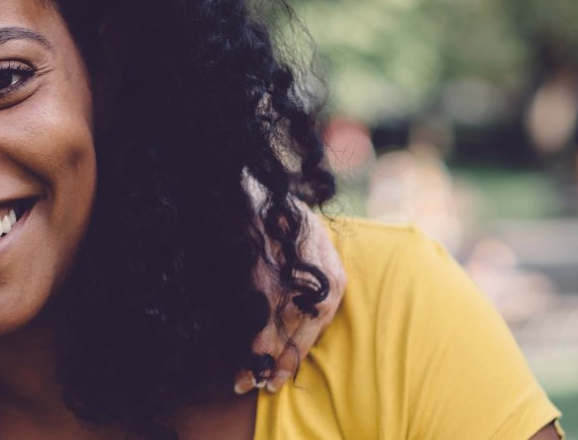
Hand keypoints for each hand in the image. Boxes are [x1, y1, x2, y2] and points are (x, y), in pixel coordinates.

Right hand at [236, 209, 344, 394]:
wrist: (259, 191)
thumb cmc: (281, 220)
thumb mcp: (305, 251)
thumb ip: (305, 285)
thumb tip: (297, 318)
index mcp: (335, 279)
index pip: (317, 326)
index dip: (296, 353)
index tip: (278, 376)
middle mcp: (323, 283)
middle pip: (303, 335)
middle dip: (281, 364)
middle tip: (263, 386)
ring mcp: (297, 283)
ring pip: (281, 333)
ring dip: (261, 361)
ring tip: (244, 382)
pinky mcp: (271, 280)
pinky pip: (263, 320)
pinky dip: (253, 343)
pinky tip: (243, 359)